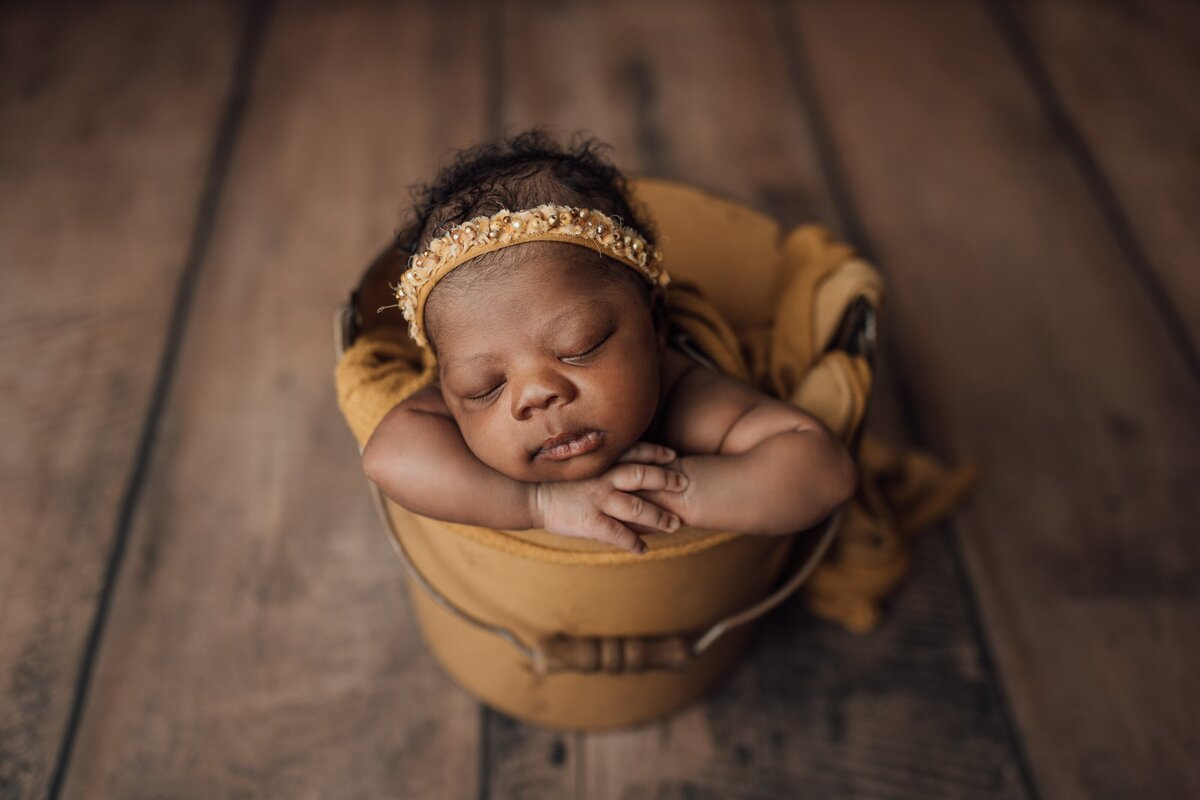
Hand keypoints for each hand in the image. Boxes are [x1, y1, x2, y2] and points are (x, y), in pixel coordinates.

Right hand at [529, 442, 688, 552]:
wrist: (528, 496)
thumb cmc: (554, 480)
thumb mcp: (577, 463)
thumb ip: (599, 462)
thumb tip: (619, 462)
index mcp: (601, 462)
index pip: (635, 452)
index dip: (657, 453)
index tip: (674, 455)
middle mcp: (603, 478)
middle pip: (644, 476)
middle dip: (667, 481)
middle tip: (685, 485)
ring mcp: (598, 500)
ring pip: (639, 507)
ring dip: (660, 517)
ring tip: (675, 525)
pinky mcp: (591, 522)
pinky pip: (619, 534)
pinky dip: (634, 543)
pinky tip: (644, 550)